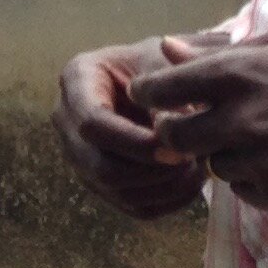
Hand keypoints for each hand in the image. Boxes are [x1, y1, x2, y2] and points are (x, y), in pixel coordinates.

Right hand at [56, 36, 214, 219]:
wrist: (163, 76)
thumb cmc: (160, 60)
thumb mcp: (164, 59)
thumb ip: (167, 91)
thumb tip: (174, 133)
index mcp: (76, 80)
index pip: (93, 123)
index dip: (134, 142)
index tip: (175, 147)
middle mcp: (69, 122)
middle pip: (101, 167)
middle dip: (151, 170)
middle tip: (193, 160)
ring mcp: (83, 156)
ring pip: (118, 192)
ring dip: (164, 187)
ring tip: (199, 167)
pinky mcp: (106, 183)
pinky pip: (135, 207)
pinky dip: (170, 201)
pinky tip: (194, 180)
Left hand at [126, 31, 267, 219]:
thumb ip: (221, 51)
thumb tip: (168, 49)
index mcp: (242, 73)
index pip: (163, 89)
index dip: (149, 94)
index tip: (152, 96)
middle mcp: (245, 119)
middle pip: (174, 137)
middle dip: (174, 132)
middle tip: (191, 125)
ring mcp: (264, 161)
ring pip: (213, 167)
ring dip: (223, 155)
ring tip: (263, 138)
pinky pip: (246, 192)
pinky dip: (254, 180)